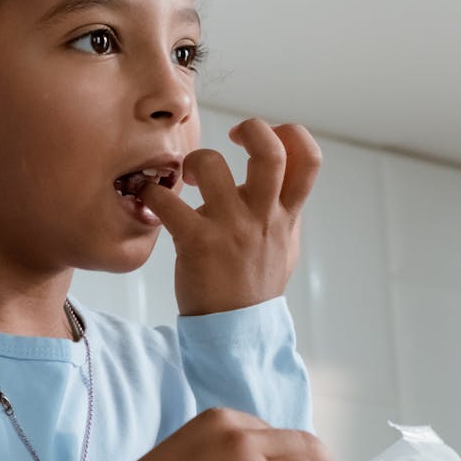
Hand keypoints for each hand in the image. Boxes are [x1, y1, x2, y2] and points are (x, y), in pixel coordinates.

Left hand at [139, 119, 321, 315]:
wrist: (236, 331)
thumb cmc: (256, 284)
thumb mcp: (285, 243)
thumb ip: (284, 210)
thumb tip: (281, 180)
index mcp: (286, 213)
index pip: (309, 157)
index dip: (289, 133)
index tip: (264, 139)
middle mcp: (262, 216)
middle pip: (270, 151)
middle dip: (251, 128)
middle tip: (230, 138)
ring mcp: (230, 228)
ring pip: (212, 165)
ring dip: (194, 160)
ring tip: (188, 177)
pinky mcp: (197, 243)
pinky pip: (168, 203)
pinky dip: (153, 194)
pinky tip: (152, 200)